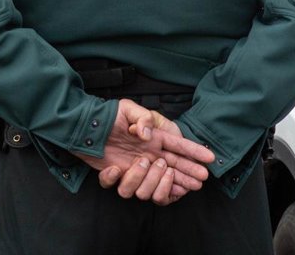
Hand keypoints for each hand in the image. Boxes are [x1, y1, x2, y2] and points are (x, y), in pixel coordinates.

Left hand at [75, 99, 213, 204]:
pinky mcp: (116, 175)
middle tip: (198, 183)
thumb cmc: (108, 115)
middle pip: (173, 170)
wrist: (85, 125)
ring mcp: (133, 167)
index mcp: (154, 139)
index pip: (179, 147)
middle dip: (187, 176)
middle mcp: (147, 155)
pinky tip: (114, 167)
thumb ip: (143, 119)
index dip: (195, 153)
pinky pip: (119, 187)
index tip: (210, 160)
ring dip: (147, 178)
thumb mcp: (128, 108)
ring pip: (147, 185)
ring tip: (142, 162)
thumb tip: (148, 136)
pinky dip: (116, 179)